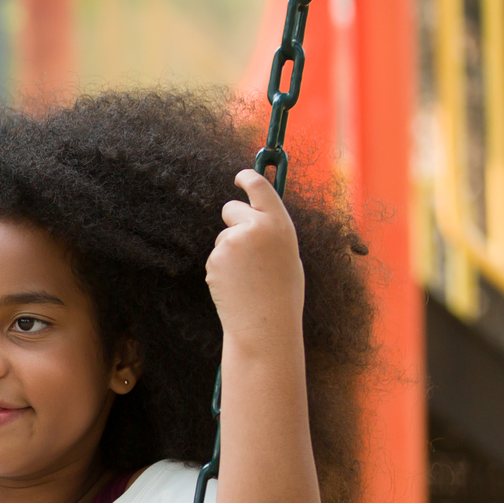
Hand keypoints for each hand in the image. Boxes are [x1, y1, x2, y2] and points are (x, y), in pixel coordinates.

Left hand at [206, 169, 304, 349]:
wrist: (266, 325)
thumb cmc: (282, 293)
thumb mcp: (287, 254)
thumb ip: (271, 231)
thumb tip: (256, 216)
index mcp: (280, 224)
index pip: (260, 187)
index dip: (248, 177)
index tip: (240, 177)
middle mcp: (256, 227)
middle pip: (231, 208)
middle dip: (233, 221)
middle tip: (244, 246)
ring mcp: (232, 242)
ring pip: (223, 237)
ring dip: (231, 251)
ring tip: (248, 277)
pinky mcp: (216, 258)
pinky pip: (217, 256)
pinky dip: (223, 268)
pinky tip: (236, 285)